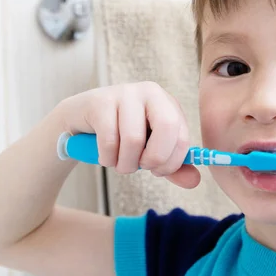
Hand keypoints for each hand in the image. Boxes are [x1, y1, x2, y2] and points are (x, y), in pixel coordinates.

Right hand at [57, 81, 199, 188]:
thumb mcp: (150, 150)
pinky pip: (109, 141)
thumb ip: (172, 166)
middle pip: (167, 128)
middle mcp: (151, 93)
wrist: (80, 121)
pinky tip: (105, 156)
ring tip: (119, 162)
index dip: (172, 162)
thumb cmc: (121, 135)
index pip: (183, 136)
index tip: (158, 170)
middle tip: (140, 166)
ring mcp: (125, 93)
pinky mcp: (100, 102)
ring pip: (134, 140)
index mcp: (168, 104)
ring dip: (125, 164)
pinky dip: (107, 159)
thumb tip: (194, 181)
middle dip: (154, 159)